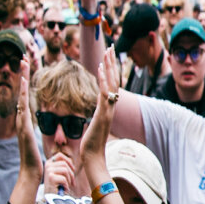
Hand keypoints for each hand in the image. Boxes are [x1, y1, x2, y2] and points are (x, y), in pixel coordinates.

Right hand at [15, 57, 41, 181]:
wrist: (31, 170)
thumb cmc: (37, 157)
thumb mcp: (40, 138)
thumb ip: (40, 129)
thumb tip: (45, 124)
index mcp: (27, 121)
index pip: (26, 97)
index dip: (26, 83)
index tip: (28, 68)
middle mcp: (22, 119)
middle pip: (20, 92)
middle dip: (22, 75)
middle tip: (23, 58)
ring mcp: (20, 123)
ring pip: (20, 97)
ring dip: (20, 81)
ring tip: (22, 65)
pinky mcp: (23, 128)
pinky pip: (22, 109)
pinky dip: (21, 97)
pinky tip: (22, 86)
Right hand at [43, 151, 75, 196]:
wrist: (51, 197)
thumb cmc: (58, 185)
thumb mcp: (60, 173)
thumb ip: (63, 165)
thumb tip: (71, 160)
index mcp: (49, 163)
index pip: (60, 155)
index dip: (68, 161)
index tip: (72, 169)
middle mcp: (47, 166)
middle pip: (65, 163)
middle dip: (71, 173)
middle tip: (72, 182)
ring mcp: (48, 171)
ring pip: (65, 170)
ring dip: (69, 179)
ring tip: (67, 185)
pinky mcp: (50, 178)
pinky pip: (64, 178)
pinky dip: (66, 185)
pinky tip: (63, 189)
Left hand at [79, 47, 119, 166]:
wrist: (92, 156)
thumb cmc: (90, 145)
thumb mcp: (93, 126)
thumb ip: (96, 116)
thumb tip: (96, 112)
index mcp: (108, 108)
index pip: (111, 85)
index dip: (110, 70)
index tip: (108, 57)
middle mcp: (111, 106)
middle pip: (114, 80)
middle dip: (112, 63)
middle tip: (111, 47)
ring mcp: (108, 109)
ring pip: (112, 83)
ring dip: (110, 66)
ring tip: (108, 51)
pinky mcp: (103, 113)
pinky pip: (105, 93)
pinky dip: (103, 80)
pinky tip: (100, 68)